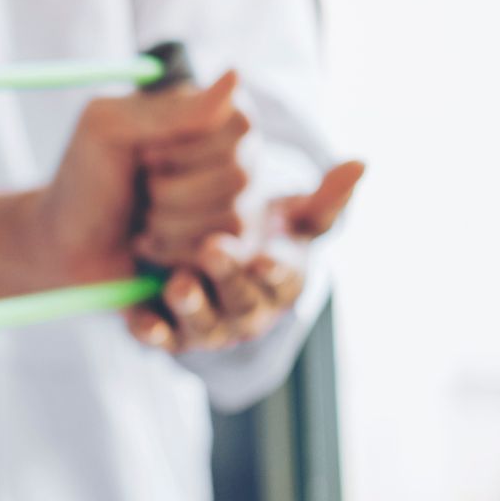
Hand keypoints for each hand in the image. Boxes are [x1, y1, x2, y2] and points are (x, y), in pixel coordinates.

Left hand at [24, 71, 242, 284]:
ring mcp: (233, 202)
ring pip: (232, 217)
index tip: (143, 155)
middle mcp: (230, 154)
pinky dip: (176, 252)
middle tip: (139, 189)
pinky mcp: (224, 247)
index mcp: (205, 113)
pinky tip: (151, 247)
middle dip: (171, 191)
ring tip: (141, 220)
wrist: (64, 246)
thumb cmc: (84, 180)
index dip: (186, 148)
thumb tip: (236, 75)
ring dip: (169, 223)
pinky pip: (226, 254)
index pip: (239, 125)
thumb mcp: (109, 130)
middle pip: (239, 174)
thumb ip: (172, 110)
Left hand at [126, 161, 363, 351]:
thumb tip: (360, 163)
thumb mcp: (288, 216)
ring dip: (192, 307)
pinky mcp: (167, 331)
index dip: (277, 269)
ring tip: (178, 283)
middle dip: (229, 279)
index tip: (269, 256)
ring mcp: (207, 324)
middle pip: (242, 302)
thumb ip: (322, 197)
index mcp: (280, 280)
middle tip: (213, 249)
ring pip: (202, 324)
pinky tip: (139, 319)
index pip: (284, 277)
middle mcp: (247, 308)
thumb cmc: (255, 233)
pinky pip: (159, 337)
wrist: (199, 254)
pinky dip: (151, 332)